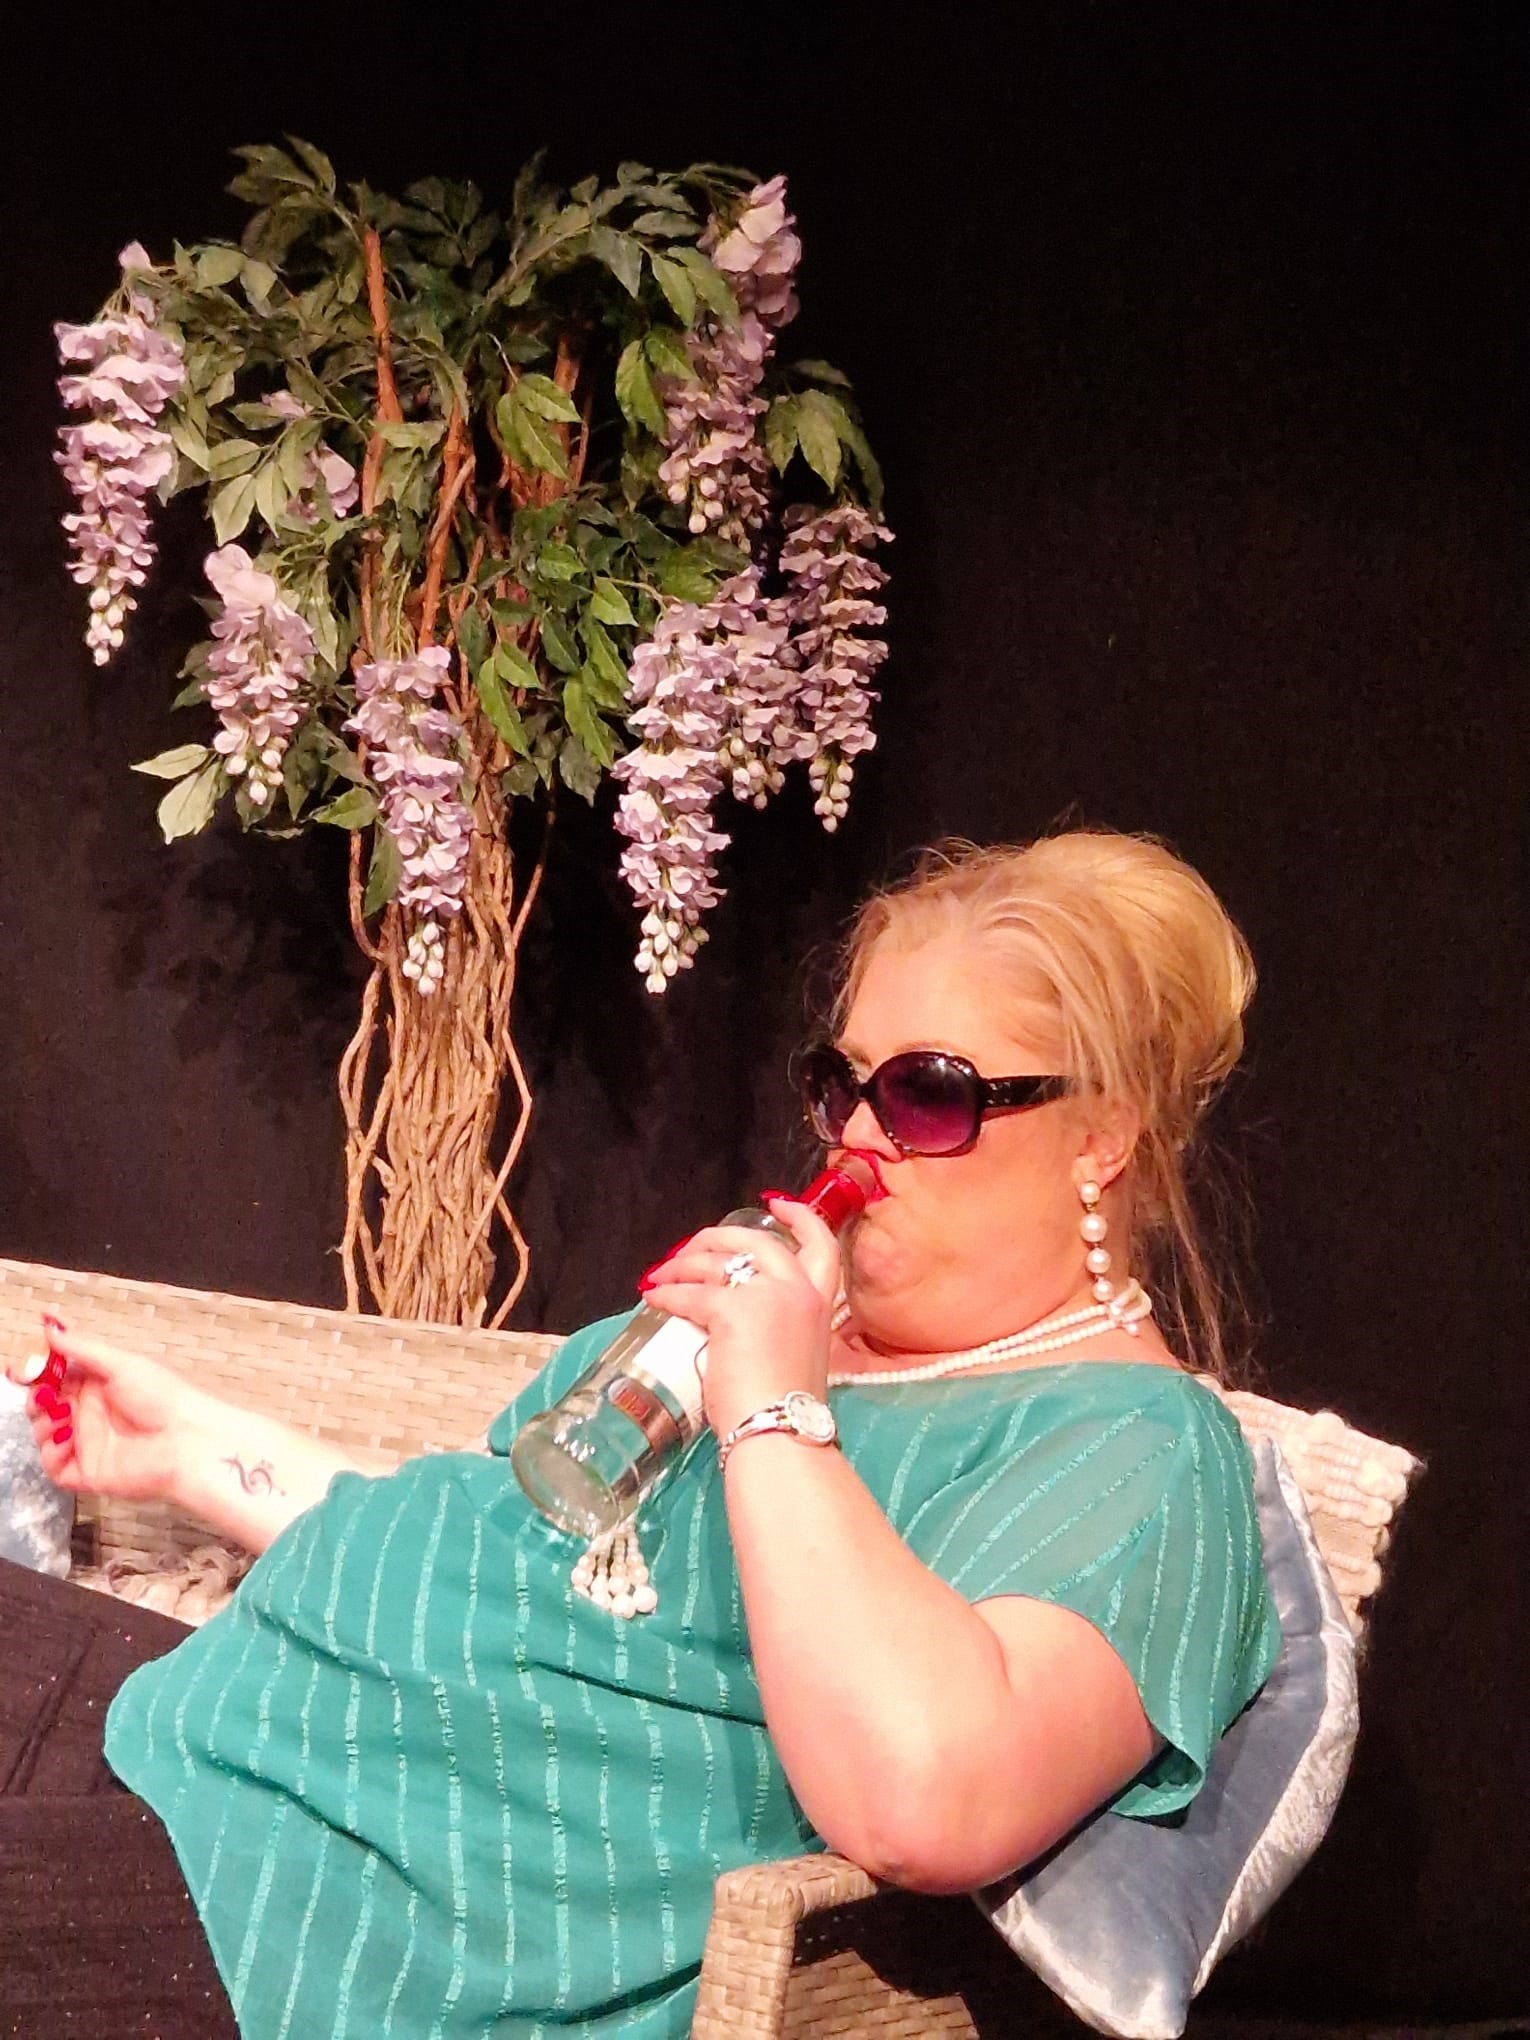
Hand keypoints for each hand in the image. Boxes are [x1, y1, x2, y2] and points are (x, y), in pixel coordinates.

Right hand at [7, 1322, 205, 1503]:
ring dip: (43, 1425)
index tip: (24, 1370)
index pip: (55, 1379)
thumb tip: (50, 1325)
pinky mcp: (88, 1472)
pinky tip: (67, 1440)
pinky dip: (52, 1453)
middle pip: (44, 1407)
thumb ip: (81, 1348)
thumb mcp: (120, 1364)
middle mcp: (89, 1414)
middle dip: (36, 1400)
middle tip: (42, 1396)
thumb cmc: (162, 1397)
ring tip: (60, 1417)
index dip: (37, 1375)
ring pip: (45, 1436)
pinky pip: (55, 1467)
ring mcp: (87, 1444)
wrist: (186, 1440)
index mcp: (97, 1386)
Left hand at [640, 1198, 841, 1439]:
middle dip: (720, 1237)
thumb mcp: (798, 1354)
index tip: (777, 1205)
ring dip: (683, 1265)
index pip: (821, 1244)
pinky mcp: (731, 1310)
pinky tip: (654, 1298)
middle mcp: (799, 1289)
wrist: (781, 1430)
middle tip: (695, 1245)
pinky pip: (690, 1293)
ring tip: (661, 1275)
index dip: (799, 1217)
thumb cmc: (788, 1408)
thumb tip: (738, 1325)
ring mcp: (767, 1295)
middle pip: (758, 1241)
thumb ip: (779, 1327)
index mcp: (821, 1302)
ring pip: (717, 1263)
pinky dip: (668, 1294)